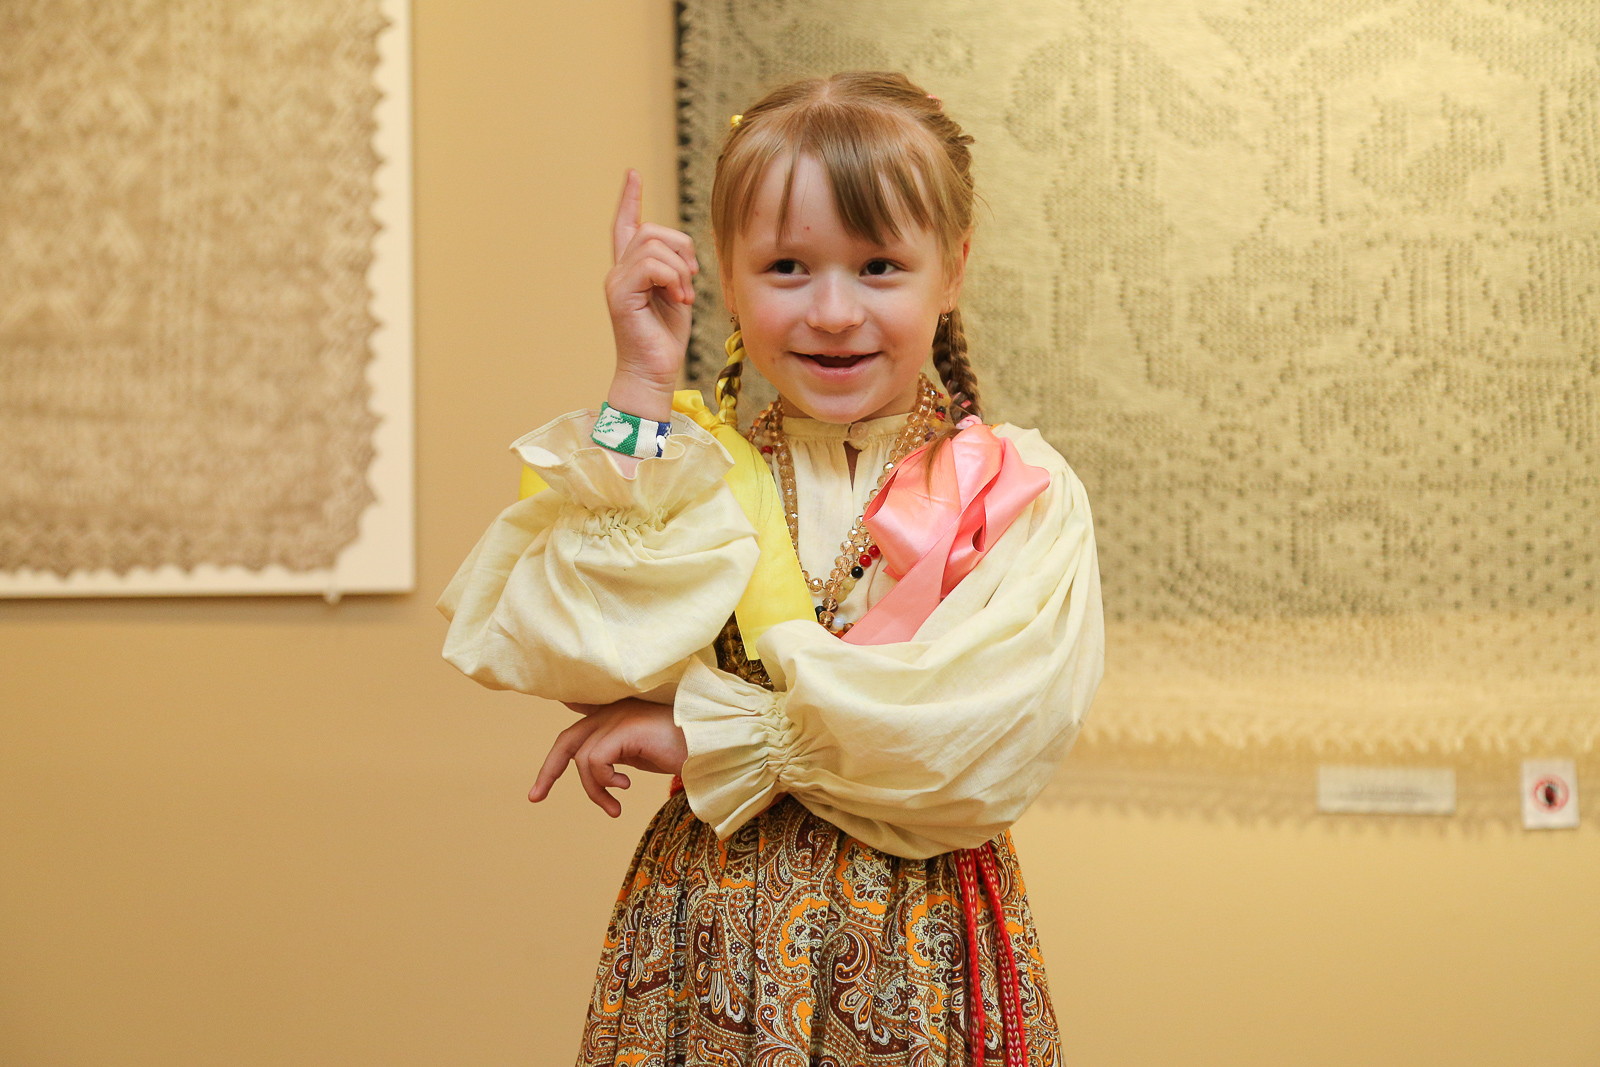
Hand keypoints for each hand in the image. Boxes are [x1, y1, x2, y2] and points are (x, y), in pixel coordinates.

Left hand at [529, 698, 687, 816]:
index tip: (538, 786)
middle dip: (548, 771)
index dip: (555, 755)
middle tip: (535, 797)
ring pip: (582, 759)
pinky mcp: (625, 728)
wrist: (710, 746)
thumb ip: (617, 753)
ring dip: (594, 790)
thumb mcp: (640, 753)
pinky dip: (603, 781)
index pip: (575, 729)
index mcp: (615, 716)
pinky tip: (625, 786)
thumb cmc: (682, 750)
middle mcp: (612, 711)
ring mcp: (618, 716)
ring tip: (614, 805)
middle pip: (566, 741)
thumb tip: (596, 769)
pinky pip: (594, 761)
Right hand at [604, 169, 697, 421]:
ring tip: (684, 295)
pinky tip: (679, 300)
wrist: (653, 374)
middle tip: (691, 280)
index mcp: (632, 271)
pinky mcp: (620, 294)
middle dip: (680, 247)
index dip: (629, 199)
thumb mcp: (677, 296)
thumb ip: (675, 270)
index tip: (632, 174)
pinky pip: (651, 265)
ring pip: (652, 244)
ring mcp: (616, 282)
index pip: (626, 226)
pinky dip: (673, 278)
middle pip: (650, 230)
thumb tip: (684, 254)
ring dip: (679, 267)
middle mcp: (618, 272)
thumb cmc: (666, 341)